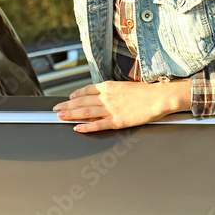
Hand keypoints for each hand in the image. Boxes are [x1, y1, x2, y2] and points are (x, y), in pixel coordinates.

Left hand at [52, 78, 191, 132]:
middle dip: (67, 105)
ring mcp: (111, 109)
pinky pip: (98, 125)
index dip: (74, 95)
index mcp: (108, 86)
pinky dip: (86, 127)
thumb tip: (100, 94)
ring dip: (70, 115)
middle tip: (55, 109)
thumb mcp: (124, 86)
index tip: (67, 98)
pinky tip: (77, 128)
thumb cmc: (145, 92)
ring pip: (85, 112)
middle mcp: (106, 97)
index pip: (86, 90)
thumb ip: (111, 90)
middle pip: (81, 101)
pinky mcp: (118, 121)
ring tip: (60, 117)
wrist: (158, 97)